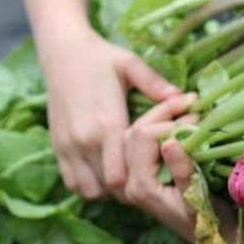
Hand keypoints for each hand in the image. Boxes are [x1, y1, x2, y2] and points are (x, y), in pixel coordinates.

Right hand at [42, 28, 180, 198]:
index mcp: (107, 123)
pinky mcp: (57, 146)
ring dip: (110, 191)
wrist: (63, 52)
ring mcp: (68, 145)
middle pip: (109, 187)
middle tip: (148, 182)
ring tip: (127, 180)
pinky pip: (73, 183)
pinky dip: (89, 186)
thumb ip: (156, 85)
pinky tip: (106, 176)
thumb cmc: (102, 57)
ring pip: (90, 189)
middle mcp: (85, 139)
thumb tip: (186, 98)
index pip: (122, 175)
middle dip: (130, 190)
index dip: (141, 180)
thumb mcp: (131, 65)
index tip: (157, 175)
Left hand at [121, 93, 200, 240]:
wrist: (218, 242)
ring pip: (135, 132)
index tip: (200, 119)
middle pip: (135, 130)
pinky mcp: (143, 175)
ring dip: (161, 115)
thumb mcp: (201, 199)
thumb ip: (183, 172)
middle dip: (164, 111)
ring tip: (189, 105)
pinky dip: (161, 126)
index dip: (171, 122)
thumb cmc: (214, 224)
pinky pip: (142, 142)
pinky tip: (181, 119)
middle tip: (194, 101)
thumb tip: (169, 142)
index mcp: (140, 187)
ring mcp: (133, 179)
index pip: (144, 136)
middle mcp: (129, 184)